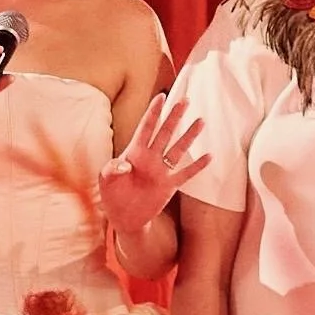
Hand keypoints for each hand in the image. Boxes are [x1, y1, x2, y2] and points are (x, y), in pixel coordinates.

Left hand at [99, 91, 212, 243]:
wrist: (124, 218)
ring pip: (178, 149)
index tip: (161, 96)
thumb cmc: (112, 196)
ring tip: (201, 121)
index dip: (153, 112)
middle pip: (165, 132)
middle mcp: (150, 158)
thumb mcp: (105, 180)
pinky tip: (209, 156)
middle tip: (185, 100)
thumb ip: (112, 169)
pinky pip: (185, 174)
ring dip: (189, 136)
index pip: (146, 127)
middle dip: (174, 116)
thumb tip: (124, 165)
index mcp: (134, 152)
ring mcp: (161, 171)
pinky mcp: (169, 186)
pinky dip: (197, 166)